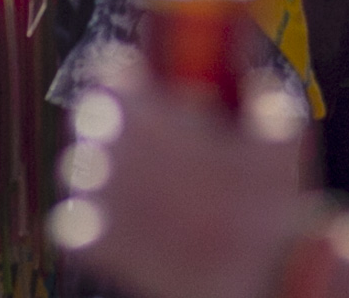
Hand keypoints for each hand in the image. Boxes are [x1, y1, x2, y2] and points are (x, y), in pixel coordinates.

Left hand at [52, 57, 311, 297]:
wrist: (256, 278)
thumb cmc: (268, 207)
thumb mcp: (280, 140)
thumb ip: (265, 101)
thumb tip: (257, 83)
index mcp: (148, 110)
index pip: (113, 72)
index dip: (130, 82)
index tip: (145, 94)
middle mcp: (112, 145)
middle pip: (90, 117)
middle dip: (111, 126)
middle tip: (141, 146)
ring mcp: (98, 195)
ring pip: (76, 171)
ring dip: (98, 176)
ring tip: (133, 192)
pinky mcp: (93, 244)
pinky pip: (68, 226)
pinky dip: (87, 229)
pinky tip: (116, 232)